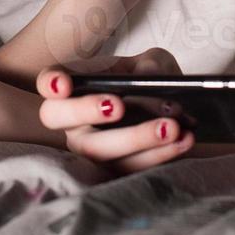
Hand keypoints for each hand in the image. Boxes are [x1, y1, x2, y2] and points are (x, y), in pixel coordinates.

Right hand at [36, 47, 193, 172]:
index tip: (63, 84)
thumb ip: (151, 68)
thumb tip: (157, 91)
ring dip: (137, 139)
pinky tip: (184, 140)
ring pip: (100, 151)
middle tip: (119, 105)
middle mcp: (74, 122)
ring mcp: (92, 149)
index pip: (50, 83)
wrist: (173, 107)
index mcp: (75, 86)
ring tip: (171, 127)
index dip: (51, 84)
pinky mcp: (116, 171)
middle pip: (61, 119)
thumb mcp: (153, 63)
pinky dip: (161, 155)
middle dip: (86, 111)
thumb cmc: (150, 79)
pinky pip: (131, 170)